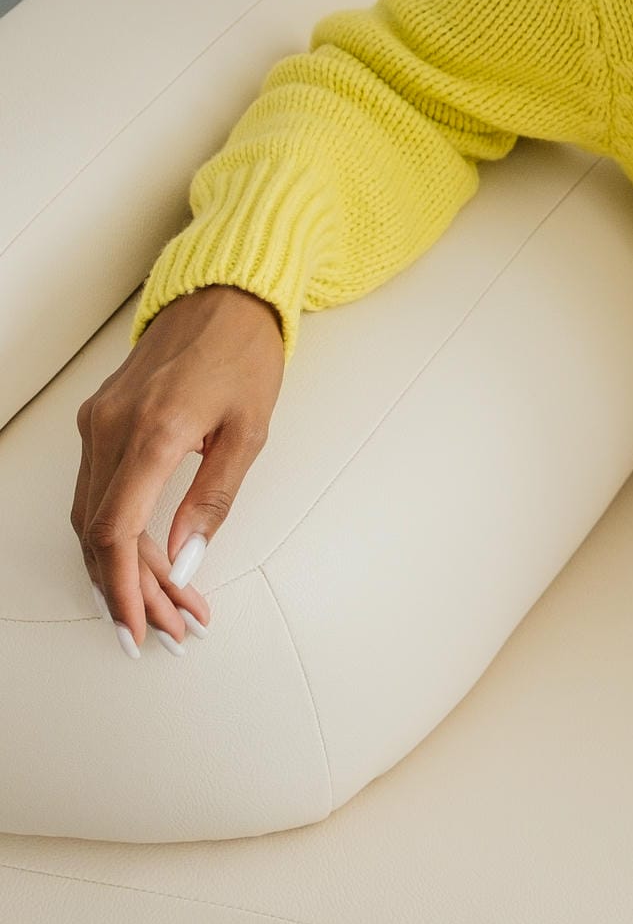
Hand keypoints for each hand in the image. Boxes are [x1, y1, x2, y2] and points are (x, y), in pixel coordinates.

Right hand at [71, 283, 284, 658]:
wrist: (224, 296)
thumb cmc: (245, 355)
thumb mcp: (248, 434)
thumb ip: (212, 503)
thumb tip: (186, 562)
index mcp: (151, 432)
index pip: (114, 532)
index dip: (123, 589)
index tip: (140, 626)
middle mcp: (111, 428)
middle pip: (98, 534)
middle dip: (131, 590)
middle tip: (171, 626)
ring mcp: (99, 423)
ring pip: (93, 517)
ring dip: (127, 567)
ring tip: (172, 604)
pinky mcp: (100, 420)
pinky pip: (97, 490)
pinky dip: (120, 532)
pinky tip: (152, 561)